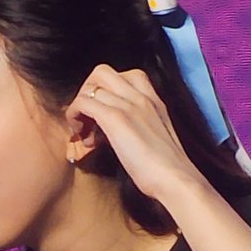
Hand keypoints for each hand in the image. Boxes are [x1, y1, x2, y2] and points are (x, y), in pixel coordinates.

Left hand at [68, 64, 204, 209]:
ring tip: (83, 131)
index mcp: (153, 100)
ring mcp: (129, 105)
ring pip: (90, 86)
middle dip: (87, 91)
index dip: (106, 91)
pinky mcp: (116, 119)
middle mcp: (141, 96)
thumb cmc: (166, 168)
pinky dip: (74, 116)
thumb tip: (119, 131)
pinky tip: (81, 137)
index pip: (125, 75)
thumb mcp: (156, 136)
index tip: (102, 116)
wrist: (175, 179)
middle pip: (102, 72)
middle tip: (87, 118)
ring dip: (79, 106)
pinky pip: (83, 103)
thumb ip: (141, 125)